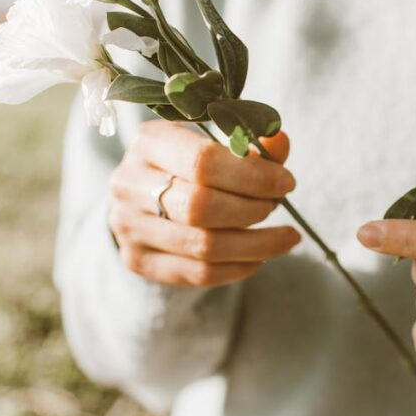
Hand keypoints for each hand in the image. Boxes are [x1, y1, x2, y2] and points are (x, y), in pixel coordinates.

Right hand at [109, 120, 300, 286]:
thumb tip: (281, 142)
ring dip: (255, 245)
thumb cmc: (184, 163)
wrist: (140, 195)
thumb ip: (247, 143)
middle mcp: (129, 184)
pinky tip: (260, 257)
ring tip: (286, 237)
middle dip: (252, 210)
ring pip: (202, 246)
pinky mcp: (137, 260)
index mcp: (148, 143)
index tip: (286, 182)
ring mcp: (129, 226)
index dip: (251, 176)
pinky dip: (238, 268)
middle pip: (201, 207)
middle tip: (277, 206)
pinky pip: (197, 274)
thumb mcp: (210, 141)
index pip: (202, 162)